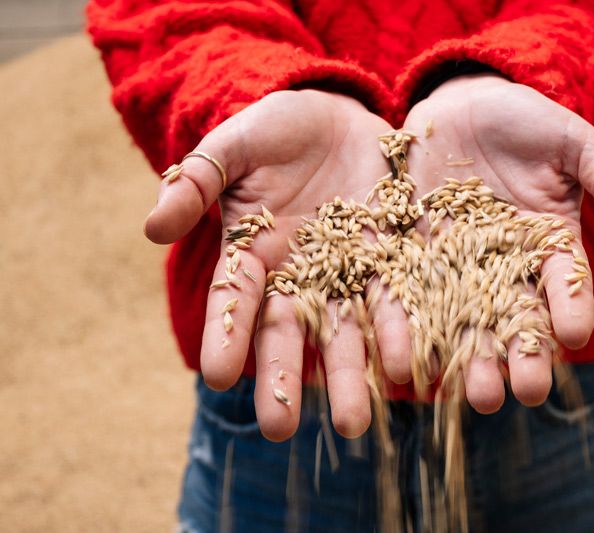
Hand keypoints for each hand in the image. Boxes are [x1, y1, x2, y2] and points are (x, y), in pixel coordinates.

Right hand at [145, 90, 396, 440]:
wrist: (344, 118)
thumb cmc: (279, 130)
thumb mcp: (237, 145)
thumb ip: (200, 180)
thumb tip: (151, 227)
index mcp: (255, 253)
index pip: (234, 301)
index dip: (225, 334)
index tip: (215, 374)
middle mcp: (302, 276)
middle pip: (290, 334)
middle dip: (284, 380)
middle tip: (278, 430)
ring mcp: (351, 272)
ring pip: (348, 331)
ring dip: (351, 376)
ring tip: (356, 423)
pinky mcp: (396, 260)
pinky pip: (399, 301)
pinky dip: (403, 332)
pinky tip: (410, 366)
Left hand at [402, 74, 593, 412]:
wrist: (464, 108)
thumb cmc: (527, 123)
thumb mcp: (571, 142)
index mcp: (549, 246)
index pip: (565, 286)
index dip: (571, 309)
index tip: (575, 335)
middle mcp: (503, 268)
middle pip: (513, 320)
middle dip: (519, 357)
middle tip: (522, 394)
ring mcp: (455, 265)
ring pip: (462, 319)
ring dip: (467, 358)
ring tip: (471, 396)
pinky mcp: (411, 255)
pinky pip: (409, 293)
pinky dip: (408, 325)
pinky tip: (408, 358)